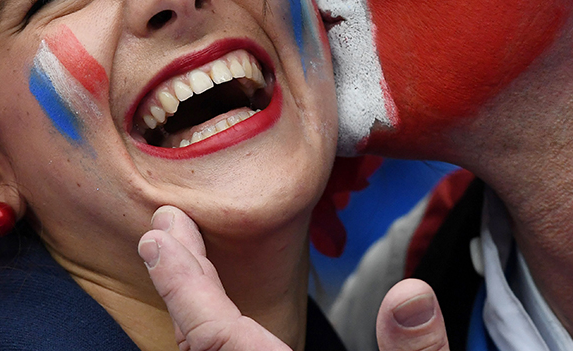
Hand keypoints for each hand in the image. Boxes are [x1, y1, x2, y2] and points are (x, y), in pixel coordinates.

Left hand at [138, 205, 449, 350]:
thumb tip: (411, 293)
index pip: (218, 337)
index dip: (185, 284)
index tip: (161, 235)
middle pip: (202, 347)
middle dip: (181, 285)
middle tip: (161, 233)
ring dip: (192, 311)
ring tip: (184, 263)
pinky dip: (211, 338)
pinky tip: (219, 321)